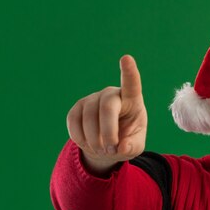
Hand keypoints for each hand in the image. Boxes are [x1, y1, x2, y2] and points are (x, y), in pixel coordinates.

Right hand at [66, 55, 147, 174]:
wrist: (107, 145)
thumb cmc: (127, 141)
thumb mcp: (135, 147)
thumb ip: (131, 146)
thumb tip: (122, 147)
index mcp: (132, 100)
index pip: (131, 83)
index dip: (129, 71)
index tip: (126, 58)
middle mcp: (112, 94)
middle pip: (107, 107)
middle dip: (108, 132)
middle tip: (111, 150)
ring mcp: (93, 98)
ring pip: (88, 117)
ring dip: (94, 140)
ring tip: (102, 151)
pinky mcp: (77, 107)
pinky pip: (73, 121)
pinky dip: (80, 138)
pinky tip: (88, 144)